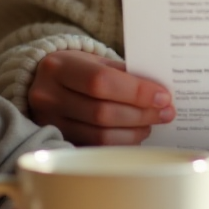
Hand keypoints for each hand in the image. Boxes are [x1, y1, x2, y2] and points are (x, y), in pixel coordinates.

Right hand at [28, 49, 173, 144]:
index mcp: (58, 67)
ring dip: (133, 131)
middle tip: (166, 112)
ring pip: (100, 135)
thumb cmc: (77, 68)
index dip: (136, 92)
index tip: (163, 96)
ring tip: (151, 123)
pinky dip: (121, 142)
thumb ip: (122, 74)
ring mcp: (50, 123)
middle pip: (102, 112)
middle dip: (141, 113)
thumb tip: (158, 94)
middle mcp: (48, 96)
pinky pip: (96, 148)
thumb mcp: (95, 60)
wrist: (43, 82)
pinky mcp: (58, 141)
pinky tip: (134, 133)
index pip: (100, 82)